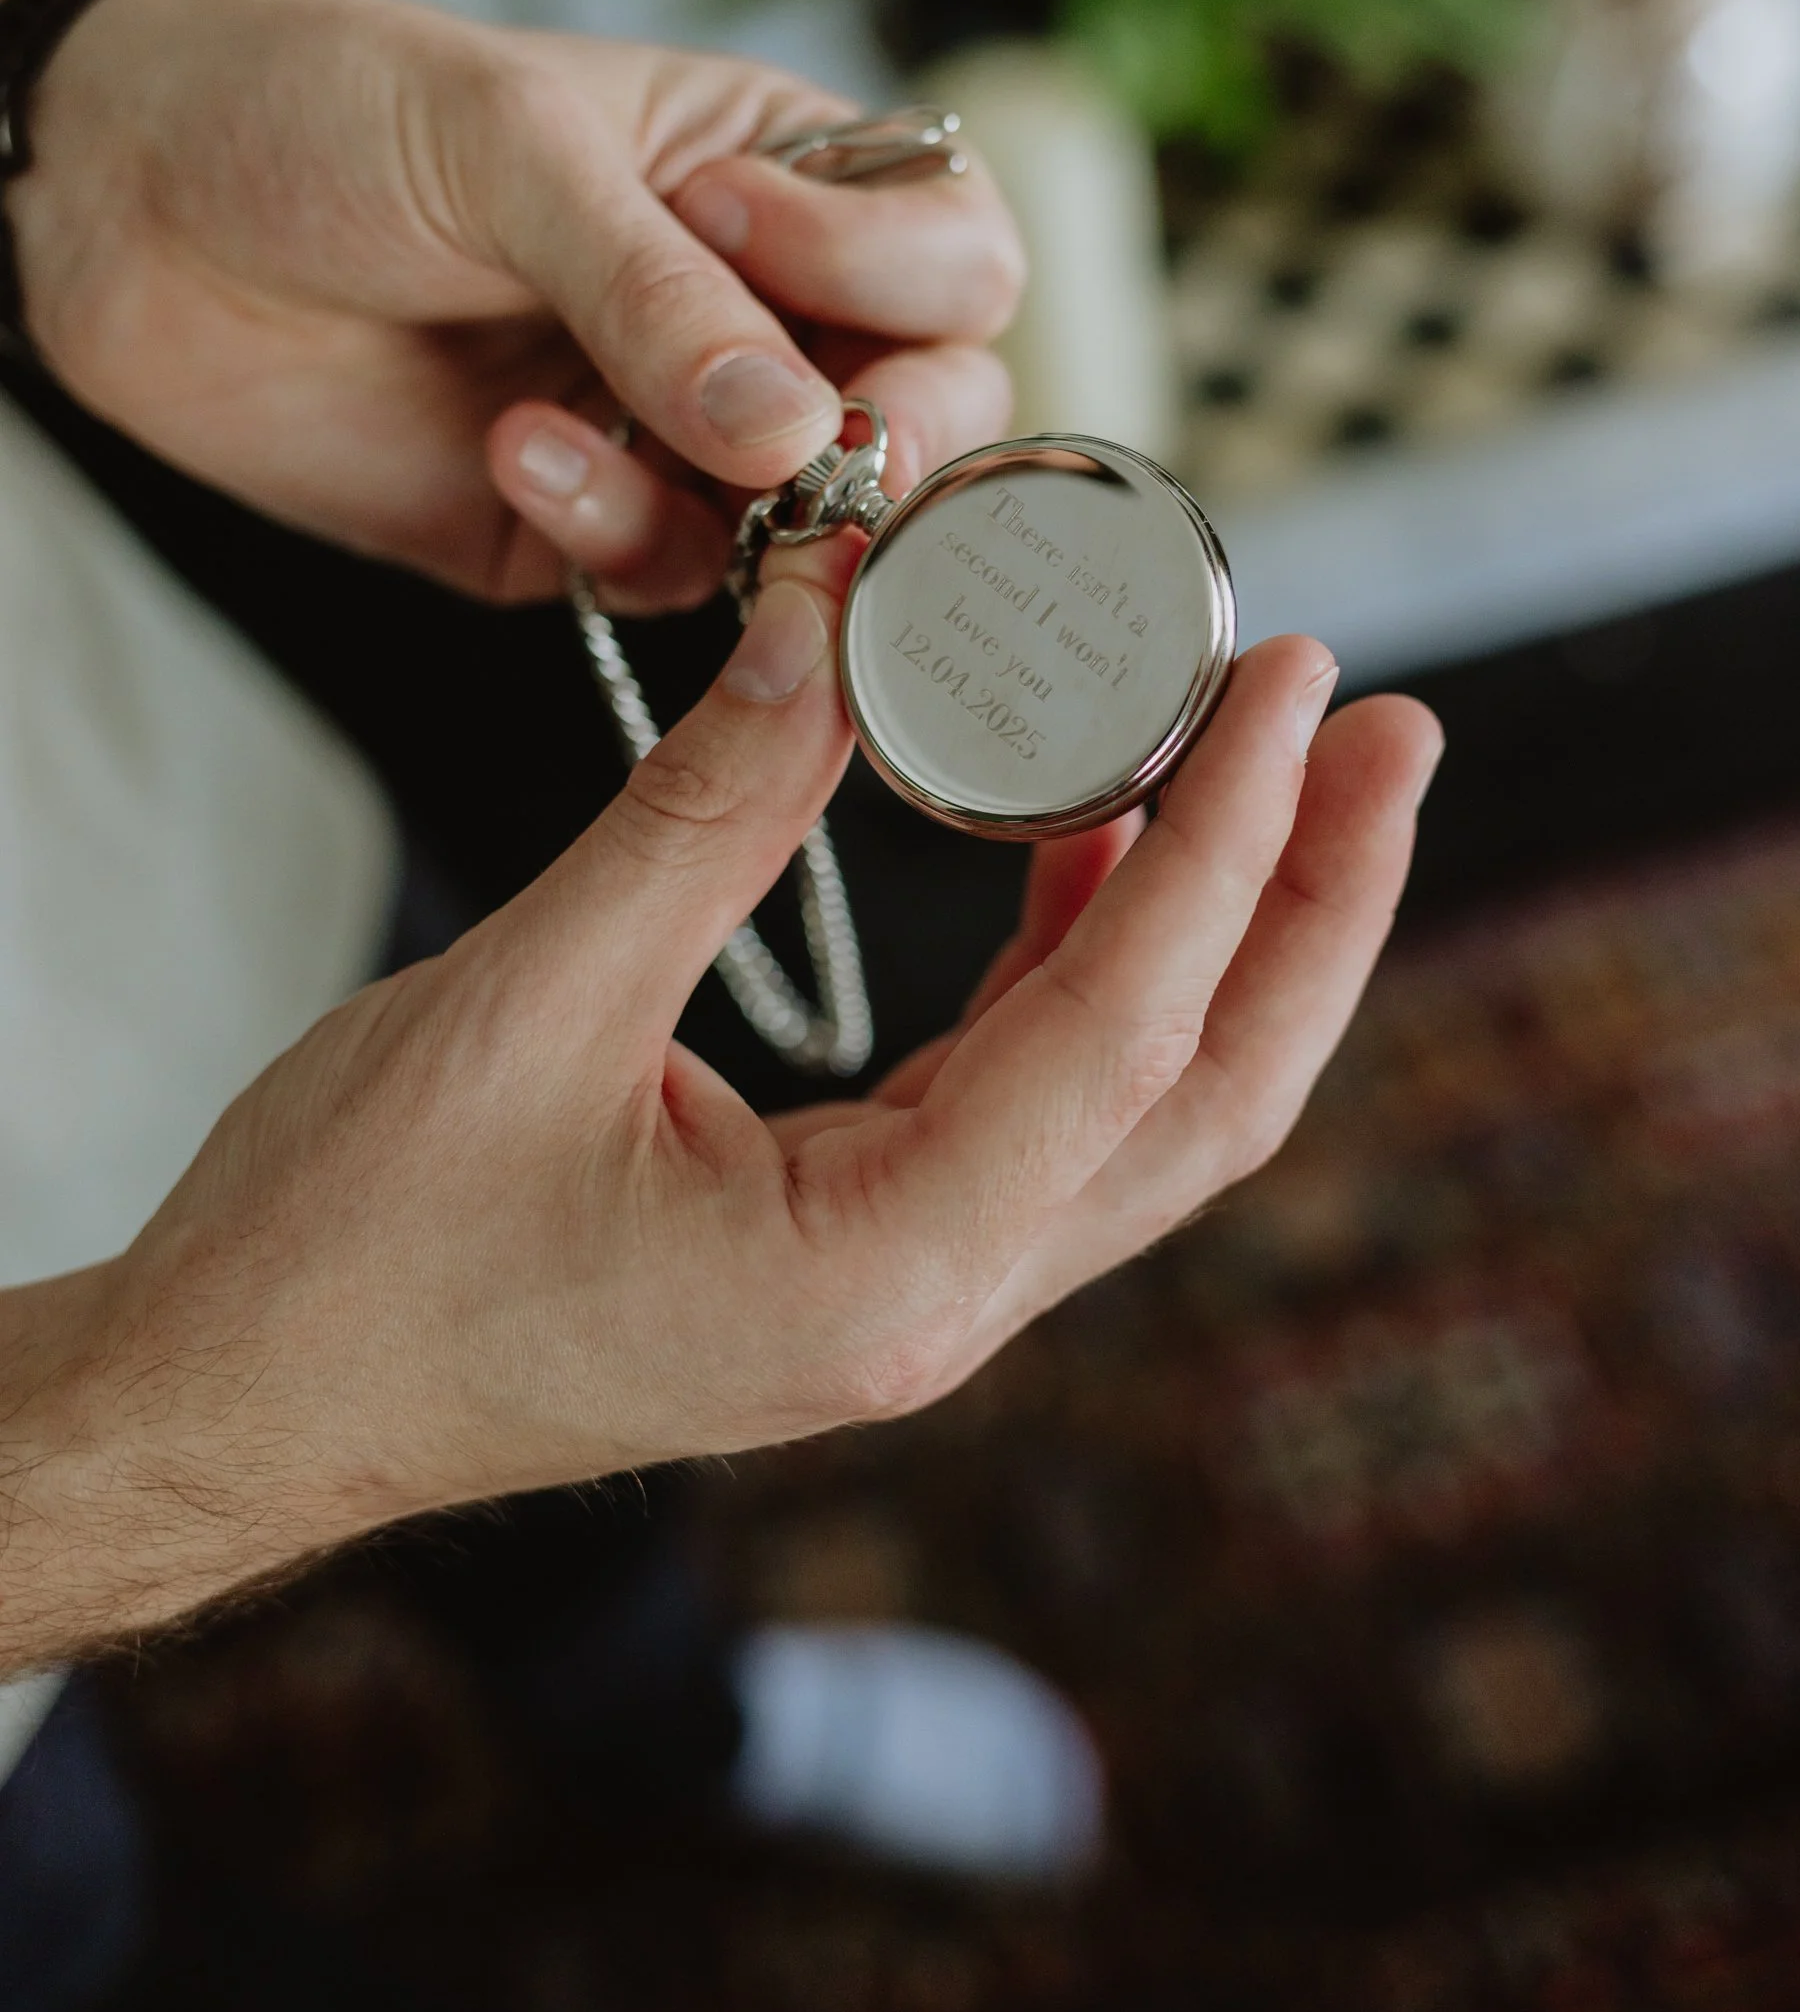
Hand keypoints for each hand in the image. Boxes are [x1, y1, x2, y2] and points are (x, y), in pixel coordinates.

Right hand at [3, 552, 1439, 1666]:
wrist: (252, 1398)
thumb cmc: (352, 1246)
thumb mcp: (530, 997)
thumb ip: (709, 806)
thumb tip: (840, 613)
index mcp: (872, 1270)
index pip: (1123, 1030)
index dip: (1231, 844)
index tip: (1298, 687)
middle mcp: (931, 1304)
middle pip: (1206, 1095)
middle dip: (1316, 904)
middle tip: (1386, 726)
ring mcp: (909, 1294)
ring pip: (1142, 1108)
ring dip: (1224, 932)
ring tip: (1271, 760)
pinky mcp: (866, 1256)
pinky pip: (1037, 1105)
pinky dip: (1086, 966)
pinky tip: (1078, 845)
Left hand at [10, 0, 1020, 602]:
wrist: (134, 203)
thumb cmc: (324, 105)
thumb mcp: (511, 149)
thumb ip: (662, 293)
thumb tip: (799, 428)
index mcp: (778, 175)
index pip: (952, 252)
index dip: (904, 280)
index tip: (764, 254)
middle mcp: (754, 312)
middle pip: (927, 408)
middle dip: (879, 444)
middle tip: (805, 454)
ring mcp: (676, 431)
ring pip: (810, 523)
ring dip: (715, 503)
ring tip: (568, 427)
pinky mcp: (587, 529)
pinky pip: (667, 575)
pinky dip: (605, 532)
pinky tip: (511, 454)